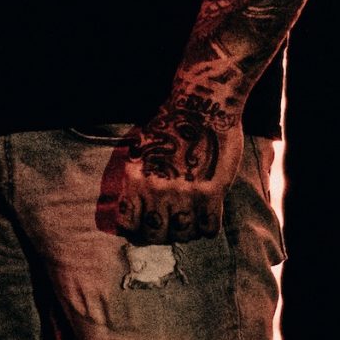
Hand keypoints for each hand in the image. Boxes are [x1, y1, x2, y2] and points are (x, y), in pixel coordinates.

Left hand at [95, 99, 237, 241]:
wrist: (201, 105)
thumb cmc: (170, 124)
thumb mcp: (140, 149)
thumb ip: (136, 178)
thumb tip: (132, 209)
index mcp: (135, 179)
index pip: (128, 224)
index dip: (136, 232)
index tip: (144, 228)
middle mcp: (157, 190)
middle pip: (155, 234)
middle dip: (162, 235)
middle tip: (170, 226)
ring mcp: (184, 193)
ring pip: (183, 234)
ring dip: (187, 232)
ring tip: (190, 221)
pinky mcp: (212, 192)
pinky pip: (209, 229)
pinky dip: (208, 228)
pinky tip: (208, 216)